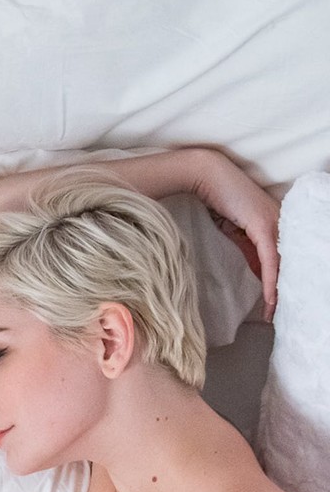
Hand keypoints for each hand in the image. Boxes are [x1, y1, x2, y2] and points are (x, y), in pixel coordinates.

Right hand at [187, 147, 279, 319]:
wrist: (206, 176)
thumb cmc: (216, 198)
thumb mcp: (233, 229)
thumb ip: (246, 247)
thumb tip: (253, 269)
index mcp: (274, 223)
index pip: (278, 259)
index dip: (276, 283)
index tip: (271, 305)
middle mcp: (280, 222)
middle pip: (284, 264)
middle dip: (280, 291)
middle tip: (275, 315)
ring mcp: (274, 223)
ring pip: (281, 265)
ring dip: (277, 292)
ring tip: (273, 313)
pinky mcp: (265, 226)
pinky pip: (270, 260)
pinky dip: (270, 281)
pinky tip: (270, 299)